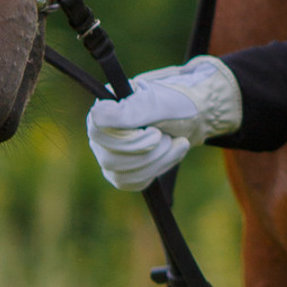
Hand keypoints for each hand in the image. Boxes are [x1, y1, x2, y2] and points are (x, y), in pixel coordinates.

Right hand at [86, 56, 242, 190]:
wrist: (190, 114)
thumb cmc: (175, 103)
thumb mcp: (158, 103)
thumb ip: (130, 111)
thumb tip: (96, 115)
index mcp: (104, 108)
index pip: (98, 133)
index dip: (131, 140)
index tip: (156, 133)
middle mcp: (100, 133)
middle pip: (111, 160)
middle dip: (150, 152)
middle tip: (169, 137)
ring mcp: (107, 154)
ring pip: (123, 175)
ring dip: (158, 161)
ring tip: (175, 143)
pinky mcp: (120, 172)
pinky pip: (133, 182)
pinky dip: (157, 170)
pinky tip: (169, 154)